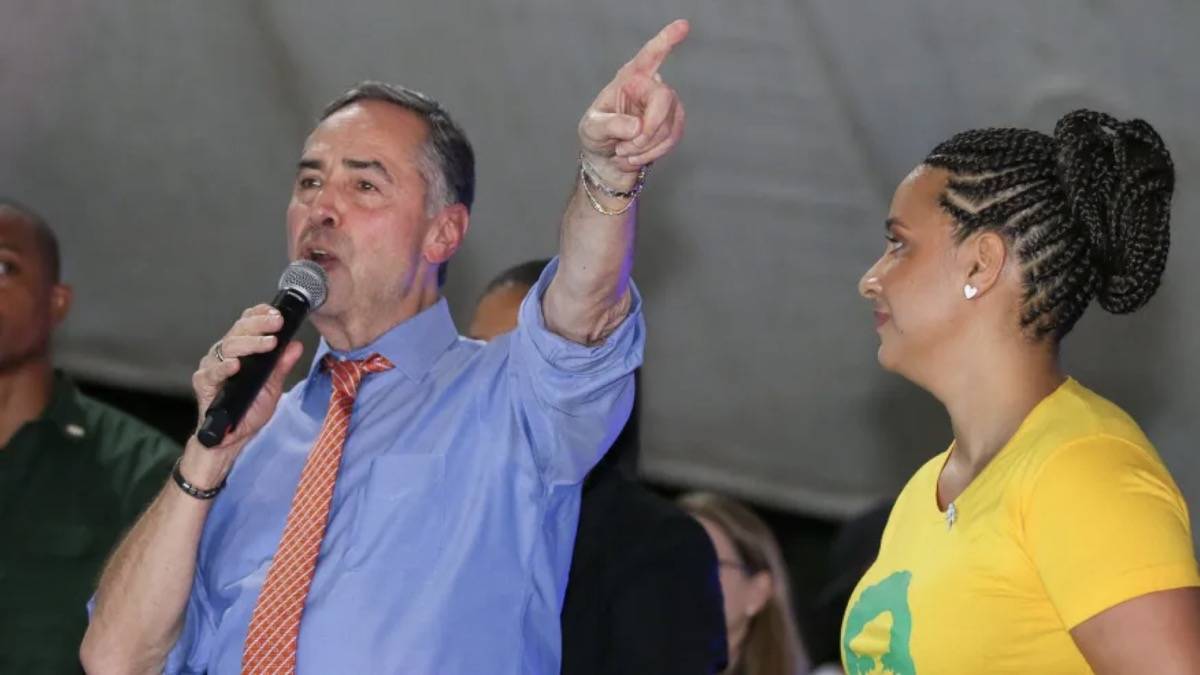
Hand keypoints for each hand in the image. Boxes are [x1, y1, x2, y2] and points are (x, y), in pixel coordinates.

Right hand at [181, 304, 303, 485]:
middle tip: (277, 323)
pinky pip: (212, 371)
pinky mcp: (203, 383)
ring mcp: (212, 366)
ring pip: (228, 346)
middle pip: (239, 330)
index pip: (247, 323)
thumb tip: (296, 345)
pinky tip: (236, 365)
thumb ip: (281, 366)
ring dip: (250, 343)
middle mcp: (224, 354)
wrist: (230, 438)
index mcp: (240, 350)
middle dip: (260, 324)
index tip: (278, 313)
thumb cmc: (248, 410)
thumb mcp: (272, 388)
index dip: (260, 314)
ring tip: (267, 343)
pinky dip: (224, 367)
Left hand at [578, 19, 689, 181]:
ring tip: (625, 152)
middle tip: (627, 148)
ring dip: (648, 146)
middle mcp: (649, 87)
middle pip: (664, 98)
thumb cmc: (596, 138)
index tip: (683, 26)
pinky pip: (674, 137)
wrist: (606, 162)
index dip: (666, 40)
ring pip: (670, 124)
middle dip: (649, 128)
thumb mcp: (592, 130)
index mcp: (628, 79)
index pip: (649, 56)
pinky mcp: (673, 123)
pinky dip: (655, 152)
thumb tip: (637, 127)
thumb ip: (611, 125)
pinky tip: (636, 157)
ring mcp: (664, 105)